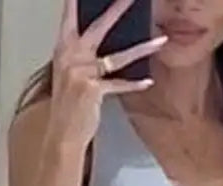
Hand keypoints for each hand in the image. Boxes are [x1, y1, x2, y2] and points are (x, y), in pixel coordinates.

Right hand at [47, 0, 166, 151]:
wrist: (62, 135)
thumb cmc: (69, 105)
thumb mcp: (70, 74)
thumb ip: (83, 54)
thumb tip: (108, 41)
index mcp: (63, 49)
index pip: (70, 17)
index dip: (76, 2)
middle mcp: (71, 57)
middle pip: (99, 27)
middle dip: (117, 9)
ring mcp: (81, 73)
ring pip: (118, 57)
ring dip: (142, 49)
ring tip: (160, 40)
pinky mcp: (92, 90)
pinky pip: (119, 83)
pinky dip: (134, 84)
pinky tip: (147, 80)